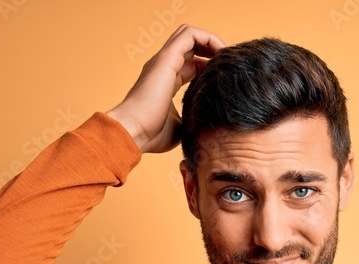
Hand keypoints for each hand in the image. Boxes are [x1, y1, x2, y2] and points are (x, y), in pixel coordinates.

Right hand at [106, 24, 225, 153]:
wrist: (132, 132)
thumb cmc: (151, 134)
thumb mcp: (180, 126)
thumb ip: (192, 117)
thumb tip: (206, 123)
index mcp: (166, 81)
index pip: (191, 64)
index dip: (209, 67)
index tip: (223, 79)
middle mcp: (164, 66)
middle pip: (190, 45)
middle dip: (211, 50)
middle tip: (226, 65)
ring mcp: (164, 60)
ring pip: (190, 34)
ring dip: (211, 40)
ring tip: (225, 56)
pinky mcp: (167, 58)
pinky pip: (190, 34)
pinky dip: (209, 38)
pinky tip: (220, 54)